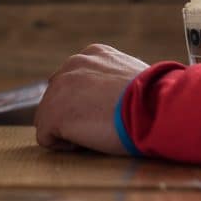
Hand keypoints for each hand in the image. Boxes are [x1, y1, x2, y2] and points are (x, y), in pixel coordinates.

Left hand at [34, 44, 148, 154]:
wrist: (153, 107)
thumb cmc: (154, 99)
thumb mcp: (135, 76)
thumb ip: (115, 80)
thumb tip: (117, 96)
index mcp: (93, 55)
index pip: (76, 80)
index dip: (88, 101)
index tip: (108, 112)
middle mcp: (72, 65)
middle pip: (59, 96)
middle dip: (74, 113)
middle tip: (102, 125)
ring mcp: (58, 88)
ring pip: (49, 116)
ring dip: (70, 129)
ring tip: (98, 133)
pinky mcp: (52, 113)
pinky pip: (46, 137)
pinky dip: (64, 146)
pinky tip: (89, 141)